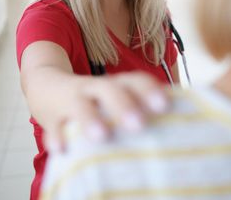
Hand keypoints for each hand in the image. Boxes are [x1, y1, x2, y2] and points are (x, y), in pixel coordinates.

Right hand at [42, 71, 169, 151]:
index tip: (164, 106)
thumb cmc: (95, 100)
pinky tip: (63, 149)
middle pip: (109, 89)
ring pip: (80, 106)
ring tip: (102, 136)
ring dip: (90, 119)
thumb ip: (140, 107)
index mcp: (116, 84)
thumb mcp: (116, 97)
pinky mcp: (53, 116)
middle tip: (138, 124)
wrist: (47, 87)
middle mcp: (95, 88)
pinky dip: (56, 137)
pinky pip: (53, 126)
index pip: (135, 80)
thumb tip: (182, 122)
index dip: (149, 90)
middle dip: (123, 106)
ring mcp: (72, 100)